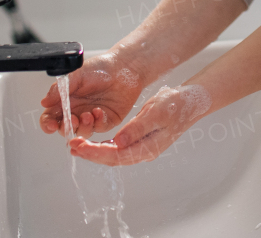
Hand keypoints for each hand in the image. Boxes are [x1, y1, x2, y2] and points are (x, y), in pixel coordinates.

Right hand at [39, 49, 145, 135]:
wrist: (124, 66)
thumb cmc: (101, 67)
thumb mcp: (77, 75)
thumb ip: (60, 89)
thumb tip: (44, 102)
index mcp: (66, 100)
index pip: (51, 117)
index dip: (48, 124)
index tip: (51, 125)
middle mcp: (77, 110)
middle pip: (65, 128)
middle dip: (66, 128)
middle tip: (72, 119)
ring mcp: (92, 117)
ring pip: (82, 132)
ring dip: (83, 126)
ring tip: (88, 114)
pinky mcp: (107, 120)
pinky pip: (99, 128)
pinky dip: (98, 123)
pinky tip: (99, 112)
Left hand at [68, 84, 211, 165]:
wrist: (188, 102)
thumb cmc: (175, 105)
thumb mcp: (156, 113)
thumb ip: (137, 128)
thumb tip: (119, 142)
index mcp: (147, 148)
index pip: (116, 156)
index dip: (95, 152)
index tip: (79, 145)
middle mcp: (143, 152)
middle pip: (112, 158)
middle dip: (91, 153)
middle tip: (72, 146)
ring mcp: (141, 147)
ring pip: (113, 154)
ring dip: (95, 150)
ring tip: (77, 144)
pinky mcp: (139, 140)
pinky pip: (118, 147)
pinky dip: (104, 145)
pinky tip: (93, 141)